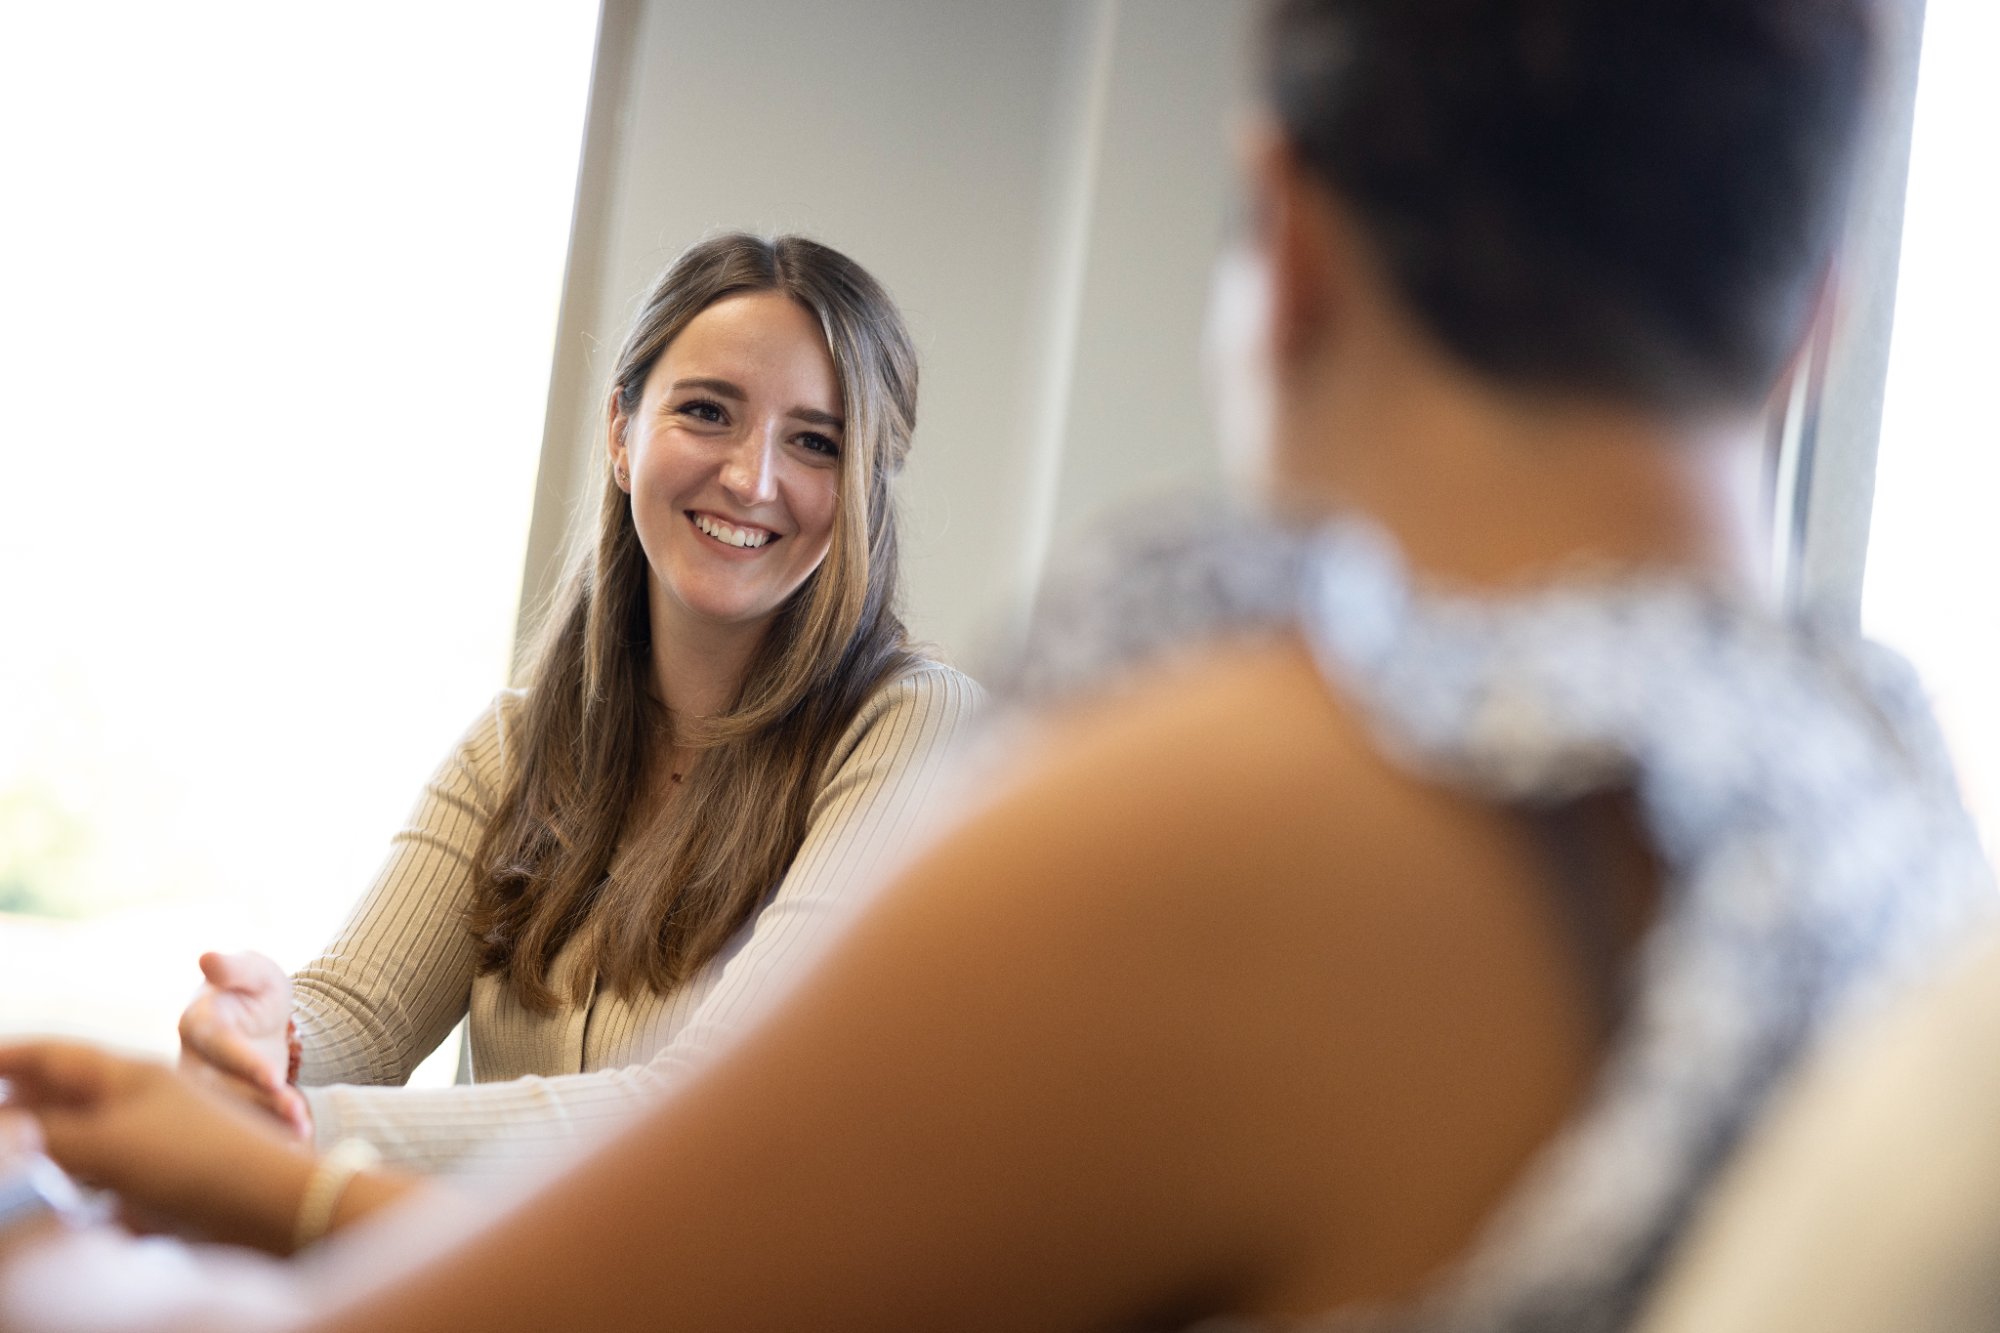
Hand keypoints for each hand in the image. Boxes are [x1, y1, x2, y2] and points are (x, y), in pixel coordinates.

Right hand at [0, 1040, 314, 1254]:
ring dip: (48, 1151)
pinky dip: (81, 1190)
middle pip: (62, 1097)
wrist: (274, 1205)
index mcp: (127, 1075)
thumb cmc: (195, 1160)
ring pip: (82, 1140)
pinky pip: (107, 1180)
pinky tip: (68, 1206)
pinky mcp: (162, 1181)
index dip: (7, 1057)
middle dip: (21, 1108)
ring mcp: (151, 1140)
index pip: (52, 1055)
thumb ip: (47, 1138)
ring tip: (20, 1163)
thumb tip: (7, 1132)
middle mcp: (138, 1101)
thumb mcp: (110, 1145)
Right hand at [177, 950, 310, 1138]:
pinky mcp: (226, 1106)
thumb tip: (208, 957)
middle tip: (298, 1116)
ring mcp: (207, 1088)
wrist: (257, 1015)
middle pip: (223, 1088)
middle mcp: (194, 1061)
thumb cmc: (251, 986)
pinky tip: (298, 1143)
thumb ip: (236, 967)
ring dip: (267, 1124)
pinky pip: (243, 1124)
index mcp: (197, 1023)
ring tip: (303, 1131)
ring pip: (232, 1111)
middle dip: (260, 1104)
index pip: (220, 1045)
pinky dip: (269, 1135)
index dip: (244, 1062)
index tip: (272, 1077)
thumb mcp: (254, 971)